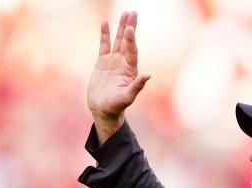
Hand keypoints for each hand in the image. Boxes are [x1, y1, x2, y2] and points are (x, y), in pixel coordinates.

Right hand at [87, 10, 150, 143]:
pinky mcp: (102, 62)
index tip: (131, 28)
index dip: (131, 40)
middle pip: (128, 41)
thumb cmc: (116, 106)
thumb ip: (137, 86)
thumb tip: (149, 75)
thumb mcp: (126, 97)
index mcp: (130, 70)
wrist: (102, 110)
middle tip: (133, 12)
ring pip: (118, 40)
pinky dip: (104, 34)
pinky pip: (104, 44)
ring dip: (121, 27)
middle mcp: (123, 62)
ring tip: (125, 13)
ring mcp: (113, 61)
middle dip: (130, 27)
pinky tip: (105, 22)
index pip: (132, 51)